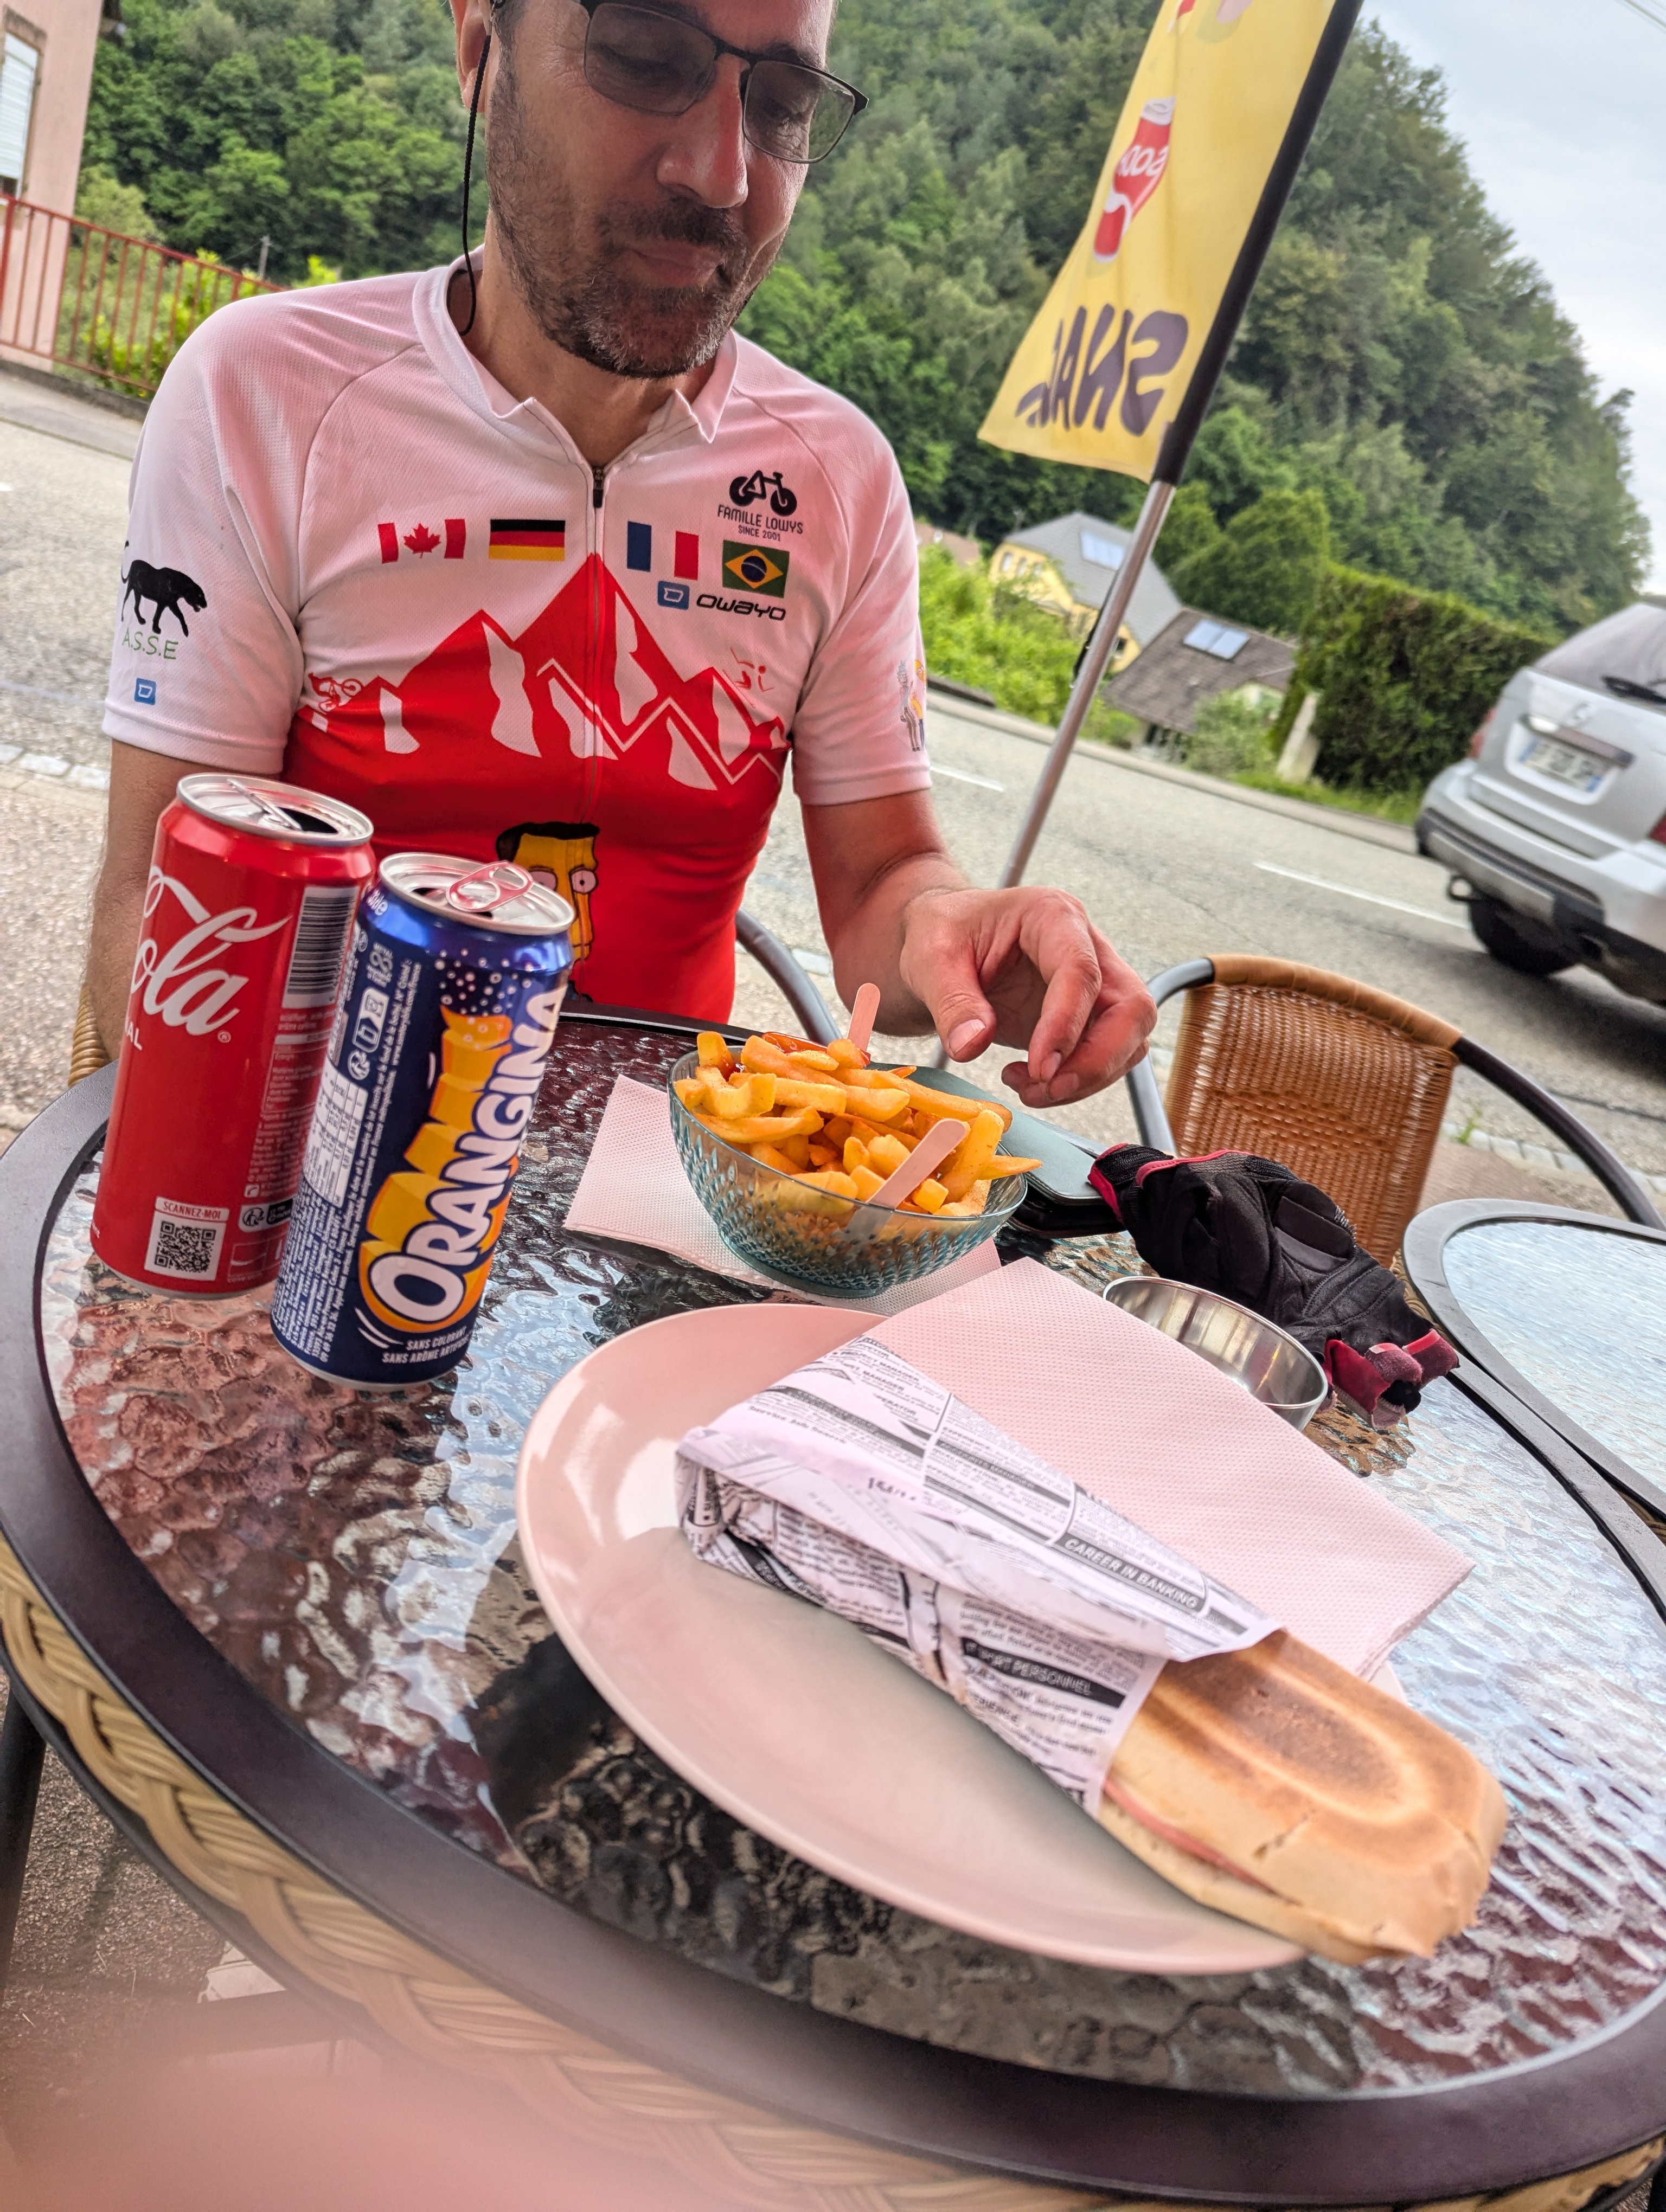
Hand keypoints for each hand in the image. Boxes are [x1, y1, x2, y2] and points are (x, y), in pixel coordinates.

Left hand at [896, 885, 1155, 1108]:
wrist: (945, 944)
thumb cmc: (942, 934)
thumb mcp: (931, 959)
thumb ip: (952, 1003)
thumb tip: (971, 1047)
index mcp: (1052, 916)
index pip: (1082, 971)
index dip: (1067, 1024)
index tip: (1040, 1068)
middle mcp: (1086, 946)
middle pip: (1131, 1008)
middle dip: (1098, 1060)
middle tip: (1047, 1087)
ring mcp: (1094, 983)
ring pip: (1129, 1038)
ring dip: (1088, 1076)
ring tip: (1029, 1087)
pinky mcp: (1086, 1017)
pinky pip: (1107, 1056)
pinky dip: (1078, 1081)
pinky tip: (1032, 1081)